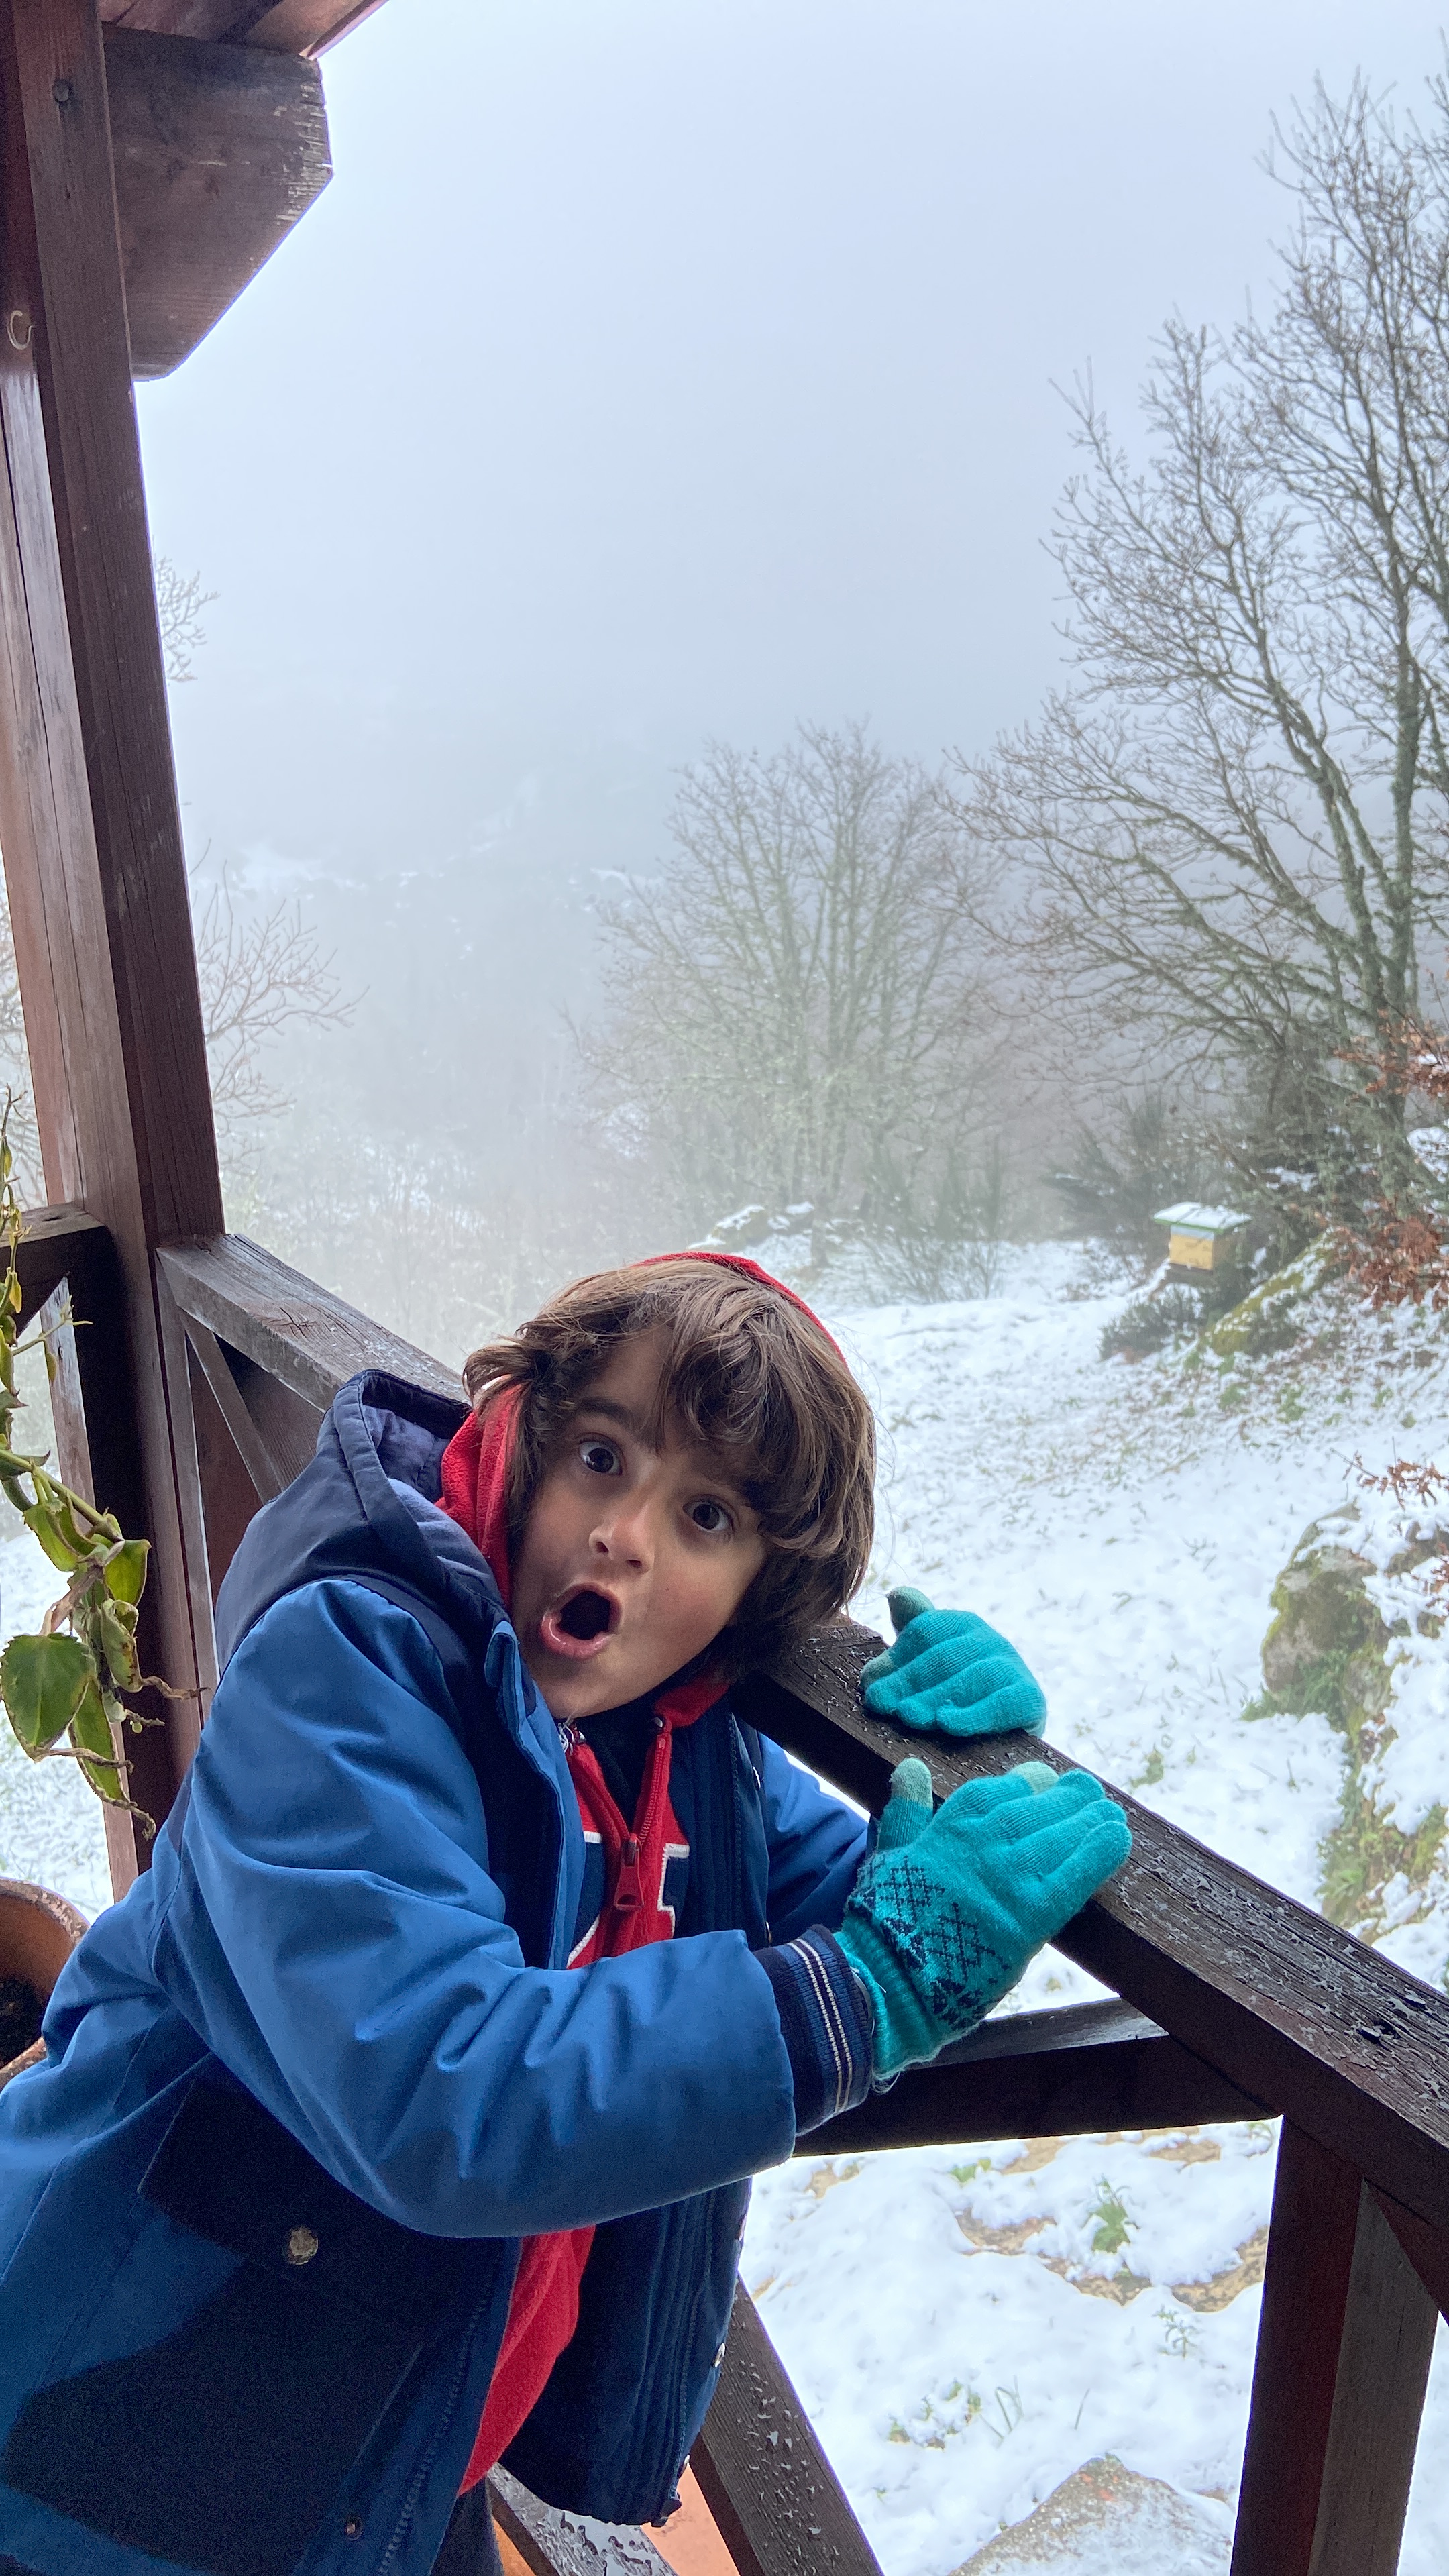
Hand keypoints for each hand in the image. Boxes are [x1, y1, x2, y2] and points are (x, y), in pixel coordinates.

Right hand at [836, 1756, 1130, 2077]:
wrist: (893, 1977)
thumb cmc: (887, 1920)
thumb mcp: (891, 1855)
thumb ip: (907, 1811)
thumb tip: (911, 1766)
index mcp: (949, 1829)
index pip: (999, 1791)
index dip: (1026, 1783)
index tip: (1044, 1780)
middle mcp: (982, 1844)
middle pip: (1035, 1810)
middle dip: (1066, 1799)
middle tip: (1090, 1790)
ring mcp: (1009, 1878)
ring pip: (1060, 1837)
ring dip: (1089, 1821)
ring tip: (1111, 1813)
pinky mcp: (1031, 1916)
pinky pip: (1075, 1876)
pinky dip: (1100, 1854)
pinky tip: (1119, 1837)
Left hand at [861, 1588, 1046, 1738]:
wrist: (1003, 1741)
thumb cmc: (953, 1702)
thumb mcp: (924, 1671)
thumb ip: (906, 1641)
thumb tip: (896, 1595)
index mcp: (961, 1626)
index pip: (926, 1632)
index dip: (896, 1660)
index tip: (870, 1688)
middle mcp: (990, 1640)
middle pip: (945, 1656)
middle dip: (910, 1682)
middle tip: (883, 1705)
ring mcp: (1013, 1667)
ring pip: (973, 1677)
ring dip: (937, 1697)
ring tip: (908, 1716)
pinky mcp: (1031, 1699)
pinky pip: (1003, 1703)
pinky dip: (974, 1714)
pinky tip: (947, 1724)